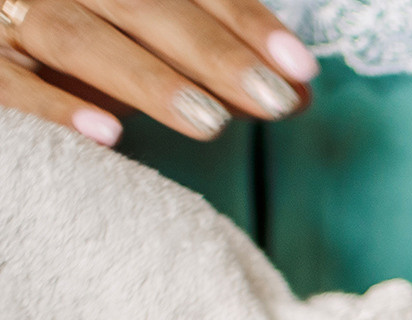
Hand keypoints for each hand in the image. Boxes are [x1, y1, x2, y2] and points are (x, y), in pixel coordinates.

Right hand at [0, 0, 316, 147]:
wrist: (4, 43)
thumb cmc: (83, 47)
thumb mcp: (151, 47)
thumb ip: (218, 63)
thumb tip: (297, 93)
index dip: (244, 20)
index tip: (300, 66)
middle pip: (140, 5)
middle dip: (212, 53)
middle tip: (273, 98)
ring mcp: (8, 16)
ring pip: (78, 38)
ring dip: (148, 80)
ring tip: (210, 121)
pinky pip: (7, 83)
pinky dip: (54, 105)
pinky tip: (107, 133)